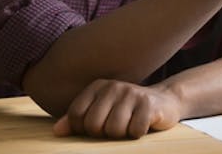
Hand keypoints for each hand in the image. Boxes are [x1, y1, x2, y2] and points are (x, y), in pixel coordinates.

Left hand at [52, 79, 179, 138]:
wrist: (165, 101)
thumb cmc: (127, 111)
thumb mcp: (101, 111)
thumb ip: (77, 120)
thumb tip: (57, 131)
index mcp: (98, 86)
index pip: (77, 116)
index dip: (85, 129)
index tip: (99, 126)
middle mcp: (113, 86)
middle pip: (94, 125)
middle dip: (104, 134)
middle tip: (117, 126)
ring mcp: (132, 93)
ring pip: (114, 130)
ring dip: (123, 134)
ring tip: (130, 124)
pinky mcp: (149, 104)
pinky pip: (134, 131)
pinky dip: (138, 133)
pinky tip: (143, 124)